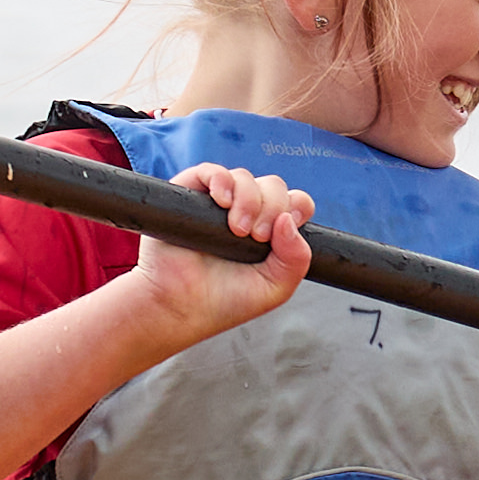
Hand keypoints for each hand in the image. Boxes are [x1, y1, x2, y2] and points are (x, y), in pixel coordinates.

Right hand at [127, 163, 317, 348]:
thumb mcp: (275, 287)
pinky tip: (222, 201)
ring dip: (248, 200)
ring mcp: (219, 203)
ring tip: (235, 230)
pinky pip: (210, 171)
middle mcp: (247, 212)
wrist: (181, 308)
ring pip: (245, 178)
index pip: (296, 202)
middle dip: (271, 208)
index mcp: (271, 231)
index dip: (297, 207)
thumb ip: (296, 258)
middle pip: (273, 186)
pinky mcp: (190, 196)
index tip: (282, 229)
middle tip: (256, 237)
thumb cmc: (225, 301)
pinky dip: (221, 179)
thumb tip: (288, 220)